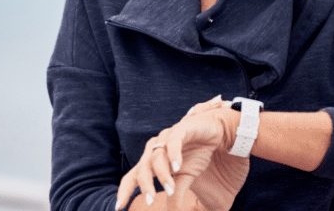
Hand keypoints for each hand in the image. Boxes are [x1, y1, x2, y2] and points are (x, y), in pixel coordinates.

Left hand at [116, 95, 247, 210]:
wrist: (215, 133)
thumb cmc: (196, 154)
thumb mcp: (185, 178)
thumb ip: (176, 193)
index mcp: (152, 160)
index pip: (133, 176)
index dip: (125, 190)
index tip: (119, 207)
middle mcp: (155, 148)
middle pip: (142, 168)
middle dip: (145, 185)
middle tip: (150, 201)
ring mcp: (166, 137)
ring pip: (156, 157)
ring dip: (163, 175)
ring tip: (170, 189)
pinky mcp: (180, 129)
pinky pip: (173, 142)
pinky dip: (173, 155)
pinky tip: (177, 167)